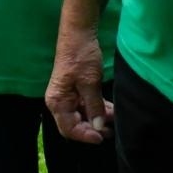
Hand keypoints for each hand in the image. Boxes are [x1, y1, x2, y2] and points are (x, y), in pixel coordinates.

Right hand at [46, 26, 111, 143]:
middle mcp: (59, 102)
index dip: (85, 135)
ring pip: (82, 115)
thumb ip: (94, 106)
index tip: (101, 137)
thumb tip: (99, 127)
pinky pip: (85, 105)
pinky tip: (110, 111)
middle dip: (92, 129)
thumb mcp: (90, 82)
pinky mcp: (76, 90)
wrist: (79, 34)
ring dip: (97, 119)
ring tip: (114, 122)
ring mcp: (68, 96)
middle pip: (74, 125)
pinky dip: (97, 109)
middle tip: (110, 132)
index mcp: (57, 102)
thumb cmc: (81, 56)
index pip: (69, 128)